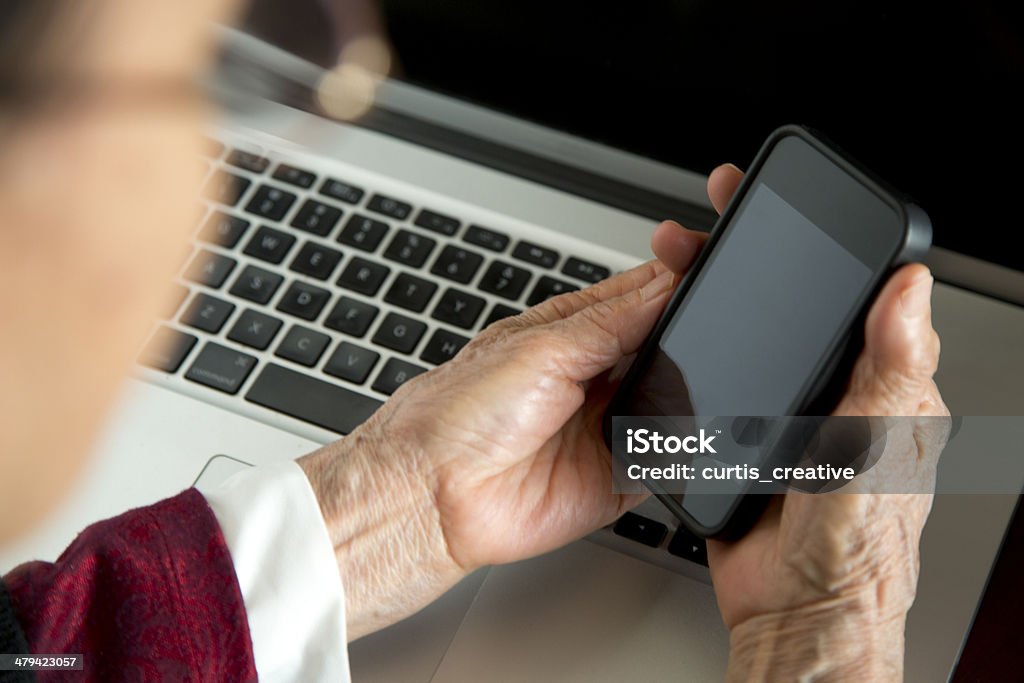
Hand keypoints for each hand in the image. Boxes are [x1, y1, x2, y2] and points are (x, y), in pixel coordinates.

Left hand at [298, 208, 720, 639]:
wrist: (437, 494)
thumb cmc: (462, 413)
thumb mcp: (543, 348)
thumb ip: (612, 321)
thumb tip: (667, 284)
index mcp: (570, 332)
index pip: (637, 296)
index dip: (672, 278)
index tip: (705, 262)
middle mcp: (591, 375)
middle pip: (663, 345)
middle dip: (691, 334)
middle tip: (713, 322)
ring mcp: (606, 424)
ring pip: (674, 398)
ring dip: (690, 390)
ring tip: (701, 377)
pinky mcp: (617, 474)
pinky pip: (667, 458)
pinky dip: (683, 448)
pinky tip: (688, 434)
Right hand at [652, 165, 949, 680]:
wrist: (794, 609)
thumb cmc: (855, 546)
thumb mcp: (880, 445)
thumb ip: (894, 366)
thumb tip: (911, 287)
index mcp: (883, 383)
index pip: (864, 296)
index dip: (831, 243)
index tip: (794, 205)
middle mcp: (837, 391)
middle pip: (798, 307)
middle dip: (756, 258)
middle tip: (718, 221)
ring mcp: (788, 411)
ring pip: (754, 337)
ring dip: (719, 298)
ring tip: (687, 262)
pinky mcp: (743, 434)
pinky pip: (719, 381)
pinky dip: (695, 350)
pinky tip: (674, 326)